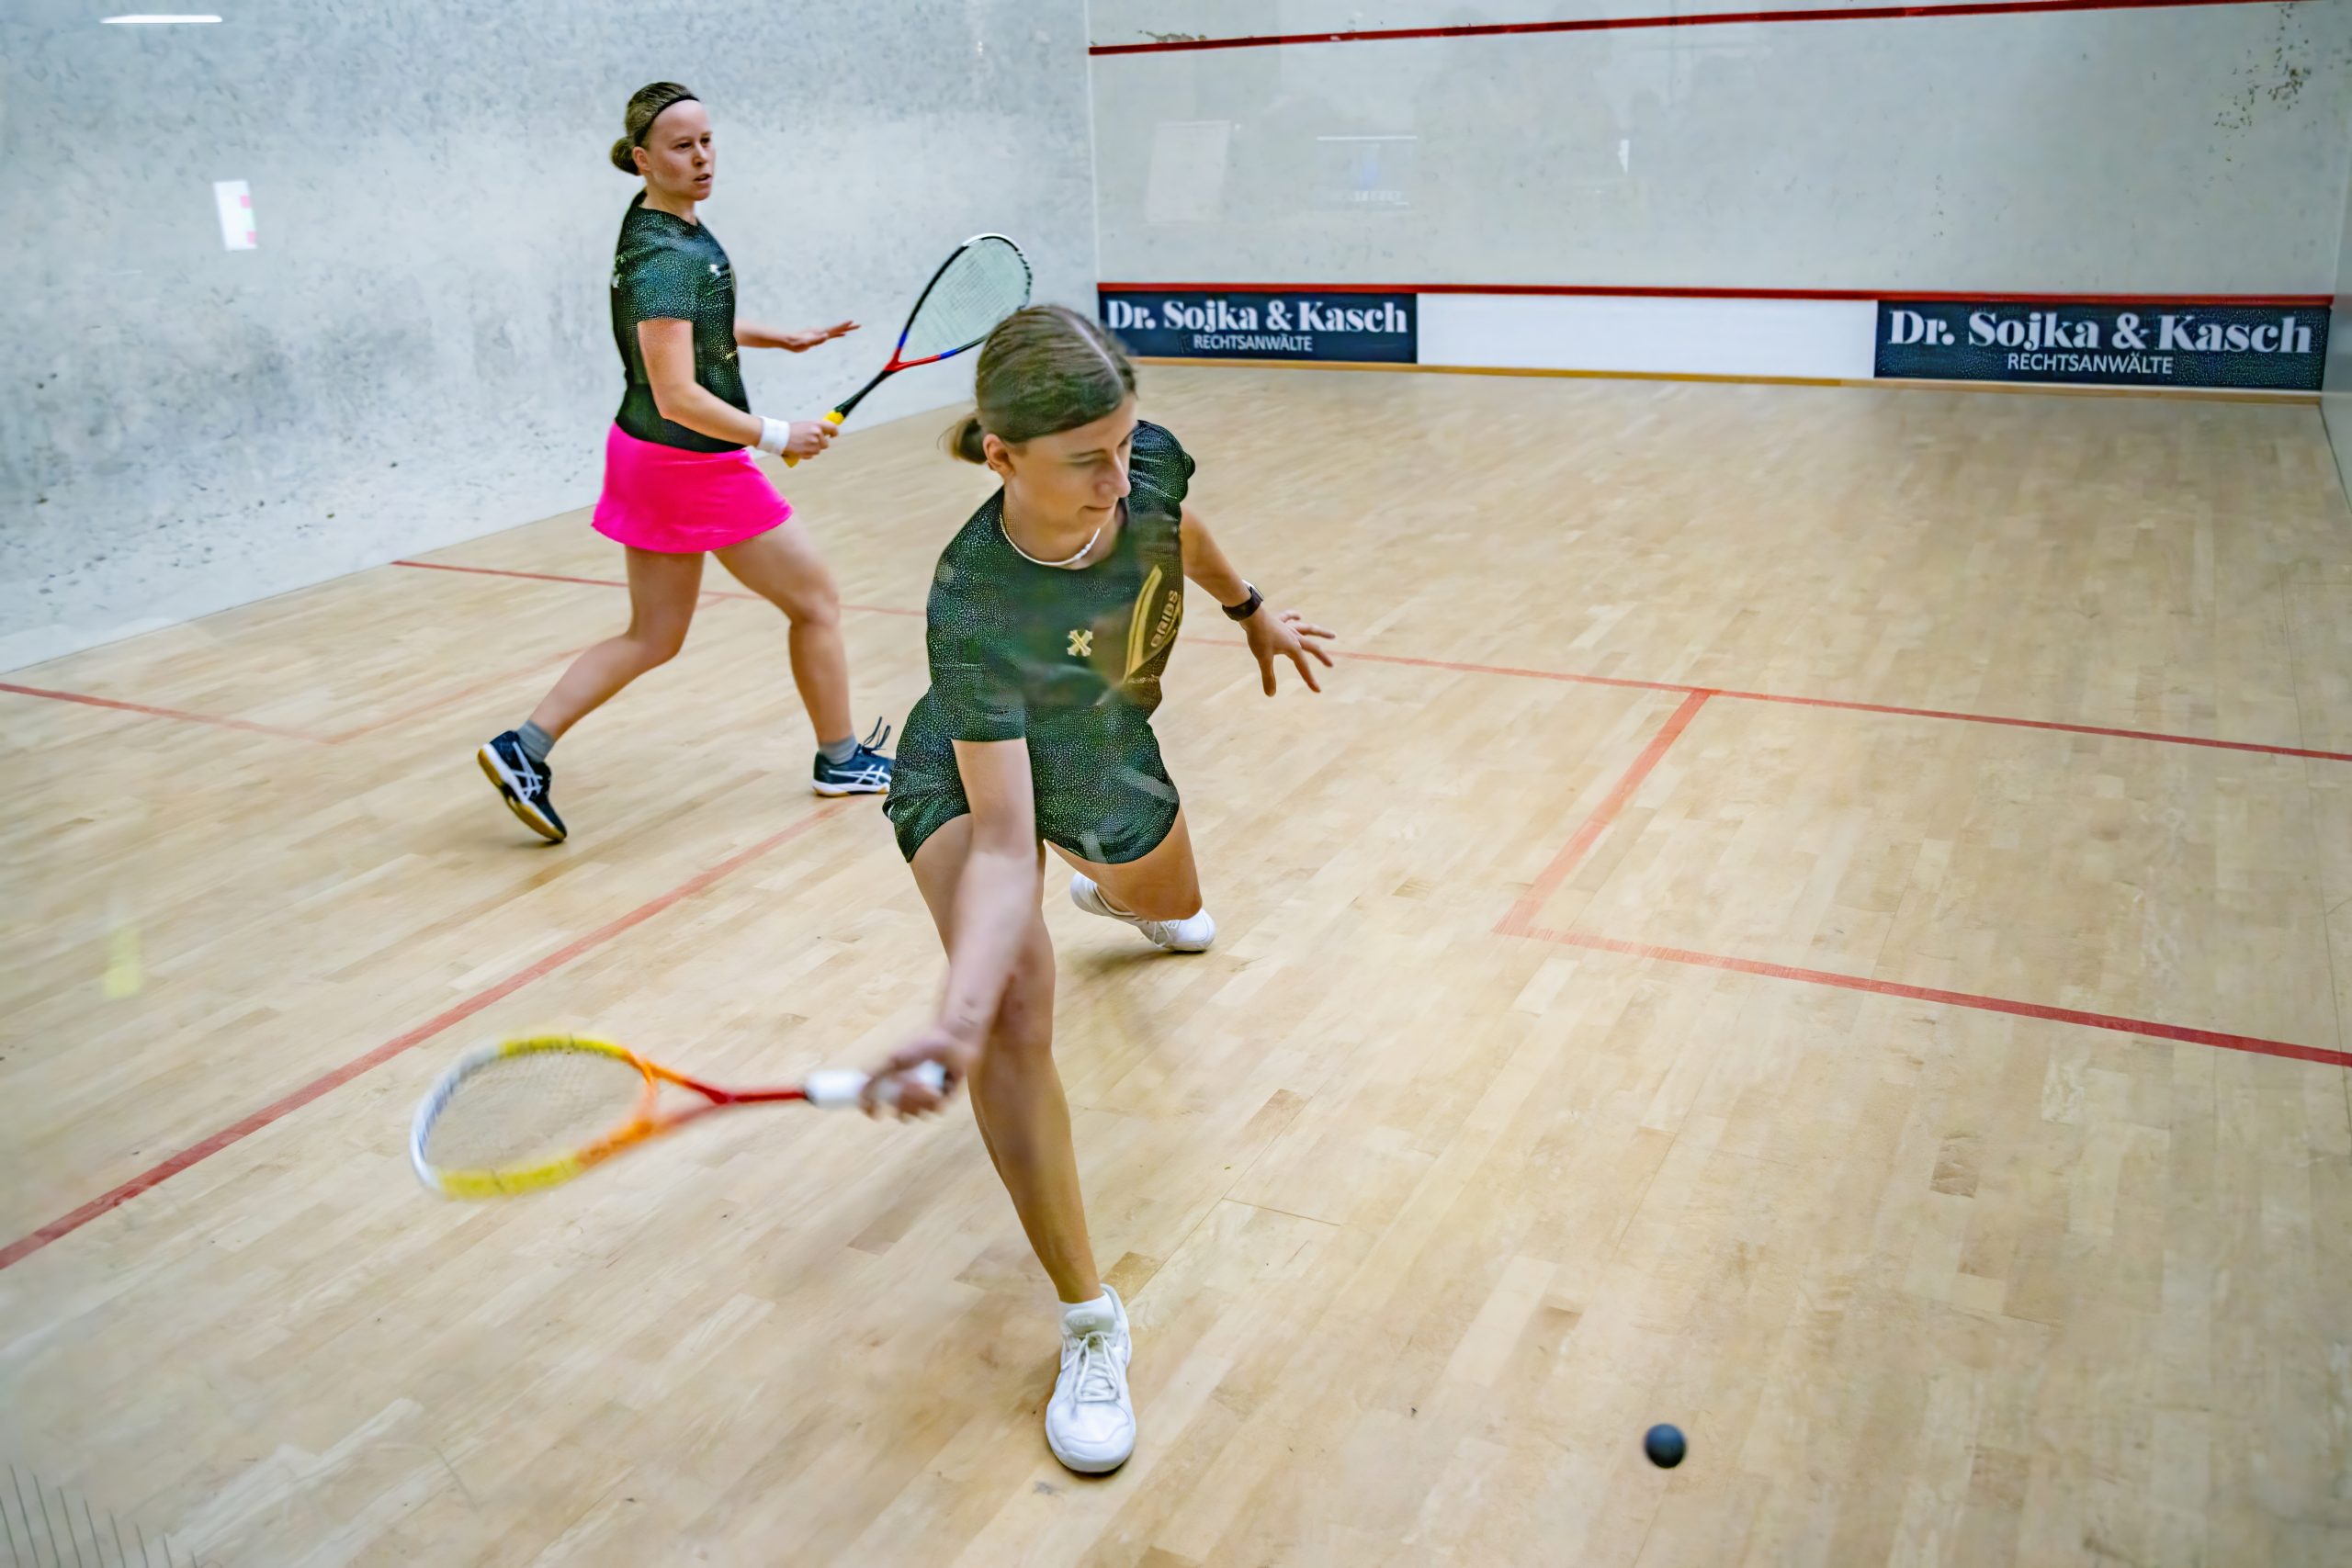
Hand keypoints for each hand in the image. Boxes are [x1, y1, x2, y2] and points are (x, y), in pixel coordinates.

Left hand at [783, 320, 859, 351]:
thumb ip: (816, 339)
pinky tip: (842, 335)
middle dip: (848, 327)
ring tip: (853, 328)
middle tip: (859, 325)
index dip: (843, 326)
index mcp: (820, 333)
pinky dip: (838, 335)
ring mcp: (820, 334)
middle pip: (838, 329)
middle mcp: (821, 332)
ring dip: (845, 330)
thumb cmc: (796, 343)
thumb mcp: (806, 343)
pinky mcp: (818, 337)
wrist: (788, 340)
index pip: (835, 329)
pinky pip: (831, 336)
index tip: (852, 322)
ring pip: (836, 332)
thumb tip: (826, 335)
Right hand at [785, 419, 838, 459]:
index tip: (833, 435)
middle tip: (811, 441)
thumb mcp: (806, 424)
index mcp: (817, 425)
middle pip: (826, 443)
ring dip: (813, 449)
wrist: (780, 436)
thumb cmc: (792, 430)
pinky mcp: (809, 452)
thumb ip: (816, 428)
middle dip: (820, 444)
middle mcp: (817, 434)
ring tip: (802, 443)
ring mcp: (813, 444)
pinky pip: (812, 455)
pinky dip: (807, 453)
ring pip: (818, 450)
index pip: (833, 428)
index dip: (834, 432)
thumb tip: (825, 433)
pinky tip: (800, 448)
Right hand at [862, 1021, 979, 1119]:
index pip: (880, 1103)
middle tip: (908, 1085)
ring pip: (919, 1114)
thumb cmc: (922, 1044)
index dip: (875, 1110)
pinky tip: (939, 1086)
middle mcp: (910, 1093)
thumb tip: (858, 1087)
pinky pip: (937, 1110)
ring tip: (927, 1084)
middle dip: (904, 1101)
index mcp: (896, 1083)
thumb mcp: (894, 1058)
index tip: (875, 1114)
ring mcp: (928, 1097)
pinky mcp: (946, 1098)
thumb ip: (876, 1072)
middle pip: (900, 1113)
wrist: (951, 1039)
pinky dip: (937, 1100)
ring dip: (921, 1100)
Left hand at [1243, 607, 1336, 694]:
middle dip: (1322, 657)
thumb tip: (1271, 695)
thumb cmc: (1259, 637)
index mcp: (1293, 647)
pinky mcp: (1278, 620)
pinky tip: (1299, 616)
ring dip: (1319, 633)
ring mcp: (1287, 627)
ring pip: (1307, 629)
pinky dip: (1294, 617)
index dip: (1310, 679)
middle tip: (1331, 665)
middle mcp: (1294, 637)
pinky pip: (1289, 618)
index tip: (1318, 690)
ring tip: (1333, 635)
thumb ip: (1268, 677)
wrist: (1252, 615)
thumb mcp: (1264, 659)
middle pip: (1312, 647)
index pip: (1303, 666)